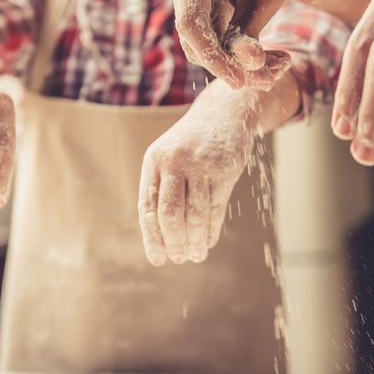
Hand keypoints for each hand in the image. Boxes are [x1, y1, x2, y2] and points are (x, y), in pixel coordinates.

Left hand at [138, 81, 259, 265]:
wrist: (225, 113)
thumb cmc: (193, 145)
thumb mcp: (170, 159)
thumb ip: (162, 191)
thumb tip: (160, 237)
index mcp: (154, 161)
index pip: (148, 206)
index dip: (152, 236)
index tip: (158, 259)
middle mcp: (174, 161)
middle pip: (170, 212)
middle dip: (173, 241)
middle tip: (179, 260)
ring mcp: (200, 164)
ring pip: (195, 213)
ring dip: (195, 240)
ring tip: (196, 256)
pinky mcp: (224, 168)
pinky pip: (216, 206)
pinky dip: (211, 228)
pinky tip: (209, 242)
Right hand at [165, 0, 308, 88]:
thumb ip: (251, 31)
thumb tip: (247, 67)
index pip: (191, 22)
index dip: (212, 56)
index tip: (239, 81)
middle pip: (193, 37)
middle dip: (229, 63)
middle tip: (270, 77)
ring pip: (199, 45)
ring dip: (236, 62)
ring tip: (277, 65)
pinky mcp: (189, 4)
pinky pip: (206, 41)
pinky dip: (234, 54)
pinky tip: (267, 58)